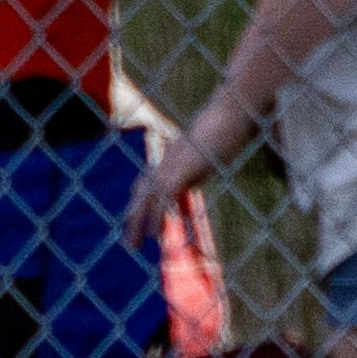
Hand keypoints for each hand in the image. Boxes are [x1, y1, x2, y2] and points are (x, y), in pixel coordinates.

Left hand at [125, 106, 241, 247]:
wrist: (227, 112)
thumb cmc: (225, 126)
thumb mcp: (209, 147)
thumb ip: (200, 160)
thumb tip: (202, 167)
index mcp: (171, 158)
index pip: (147, 183)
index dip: (140, 203)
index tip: (135, 222)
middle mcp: (166, 162)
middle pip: (141, 192)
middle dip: (133, 217)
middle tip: (129, 244)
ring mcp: (171, 166)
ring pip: (146, 198)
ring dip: (138, 222)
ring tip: (133, 245)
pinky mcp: (181, 171)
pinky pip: (163, 198)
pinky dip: (157, 216)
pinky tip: (155, 234)